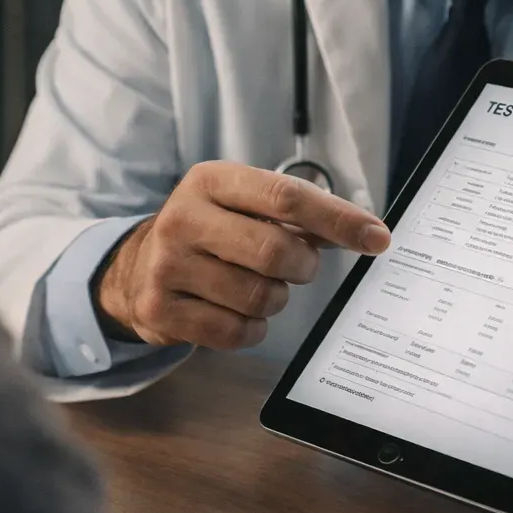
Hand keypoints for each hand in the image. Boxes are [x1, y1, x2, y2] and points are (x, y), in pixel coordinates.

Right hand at [94, 163, 390, 349]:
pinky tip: (237, 311)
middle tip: (300, 268)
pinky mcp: (160, 309)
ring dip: (275, 299)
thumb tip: (367, 232)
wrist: (135, 268)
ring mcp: (167, 265)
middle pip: (275, 251)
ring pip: (258, 297)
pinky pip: (235, 332)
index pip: (286, 196)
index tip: (378, 237)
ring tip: (258, 286)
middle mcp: (183, 217)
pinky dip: (252, 328)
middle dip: (303, 267)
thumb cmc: (209, 231)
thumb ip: (297, 214)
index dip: (338, 219)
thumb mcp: (241, 204)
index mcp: (210, 180)